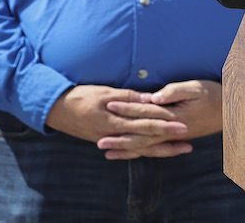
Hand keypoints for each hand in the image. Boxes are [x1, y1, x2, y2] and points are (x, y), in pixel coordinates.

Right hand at [46, 85, 189, 158]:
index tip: (182, 122)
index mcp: (114, 121)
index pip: (144, 123)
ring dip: (162, 148)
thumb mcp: (105, 93)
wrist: (56, 110)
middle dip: (168, 137)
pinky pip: (130, 149)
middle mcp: (113, 134)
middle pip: (146, 138)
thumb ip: (129, 98)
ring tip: (181, 149)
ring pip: (140, 147)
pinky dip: (145, 151)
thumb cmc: (81, 96)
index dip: (164, 123)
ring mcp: (110, 140)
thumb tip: (151, 99)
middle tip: (188, 135)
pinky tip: (158, 152)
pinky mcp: (108, 141)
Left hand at [99, 80, 223, 159]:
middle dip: (120, 137)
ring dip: (126, 149)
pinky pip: (154, 149)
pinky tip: (128, 153)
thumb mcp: (196, 87)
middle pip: (142, 136)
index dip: (127, 108)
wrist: (231, 110)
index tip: (110, 104)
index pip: (146, 112)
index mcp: (175, 116)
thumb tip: (154, 97)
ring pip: (146, 146)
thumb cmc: (213, 94)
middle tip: (99, 140)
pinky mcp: (175, 139)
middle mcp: (172, 130)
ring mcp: (174, 137)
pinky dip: (139, 152)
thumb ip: (174, 91)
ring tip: (107, 151)